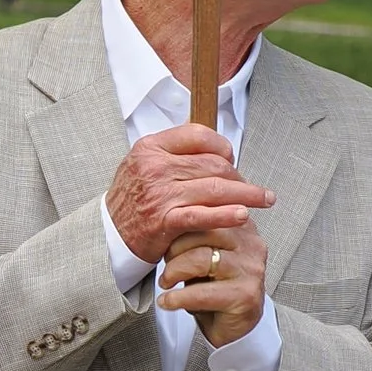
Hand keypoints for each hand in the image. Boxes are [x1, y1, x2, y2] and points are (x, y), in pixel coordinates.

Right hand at [106, 123, 274, 267]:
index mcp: (150, 147)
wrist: (107, 234)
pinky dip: (226, 215)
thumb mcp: (142, 165)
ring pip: (215, 188)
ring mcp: (160, 194)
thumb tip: (211, 144)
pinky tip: (243, 216)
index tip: (232, 159)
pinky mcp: (164, 221)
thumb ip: (172, 152)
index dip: (222, 146)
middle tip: (253, 188)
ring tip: (264, 200)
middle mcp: (155, 167)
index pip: (198, 135)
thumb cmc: (130, 200)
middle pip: (213, 164)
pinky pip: (203, 215)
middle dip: (239, 177)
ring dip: (246, 195)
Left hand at [157, 215, 266, 344]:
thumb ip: (194, 234)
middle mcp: (251, 245)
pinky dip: (177, 298)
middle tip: (165, 263)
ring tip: (166, 282)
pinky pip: (202, 293)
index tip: (162, 235)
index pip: (208, 210)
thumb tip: (165, 221)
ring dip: (174, 272)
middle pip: (204, 230)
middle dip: (175, 248)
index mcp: (242, 227)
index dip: (180, 222)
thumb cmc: (216, 287)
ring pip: (200, 259)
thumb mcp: (204, 254)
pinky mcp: (246, 296)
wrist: (233, 327)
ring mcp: (251, 270)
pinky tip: (168, 301)